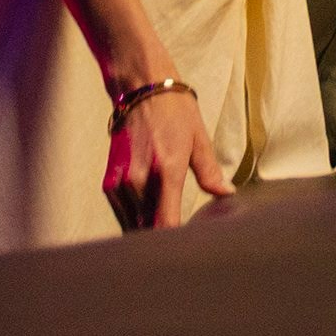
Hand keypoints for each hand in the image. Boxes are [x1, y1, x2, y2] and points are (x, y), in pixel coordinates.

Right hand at [101, 84, 232, 231]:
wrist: (140, 88)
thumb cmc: (174, 111)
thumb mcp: (199, 139)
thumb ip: (210, 172)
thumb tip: (227, 194)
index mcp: (166, 171)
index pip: (166, 224)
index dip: (176, 241)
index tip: (189, 246)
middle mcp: (139, 181)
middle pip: (149, 230)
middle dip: (163, 240)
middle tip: (181, 243)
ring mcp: (120, 183)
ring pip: (133, 226)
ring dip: (148, 232)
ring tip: (166, 233)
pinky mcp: (109, 183)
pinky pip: (122, 214)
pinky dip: (135, 220)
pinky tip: (150, 217)